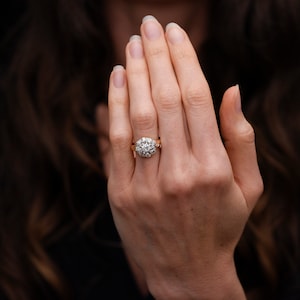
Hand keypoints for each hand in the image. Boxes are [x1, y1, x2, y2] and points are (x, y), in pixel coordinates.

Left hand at [105, 16, 262, 298]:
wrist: (187, 272)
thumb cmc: (221, 226)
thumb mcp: (247, 187)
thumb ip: (241, 138)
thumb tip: (232, 90)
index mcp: (214, 168)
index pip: (196, 98)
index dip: (184, 60)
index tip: (175, 33)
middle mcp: (180, 172)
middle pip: (165, 98)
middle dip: (157, 55)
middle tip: (150, 25)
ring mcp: (147, 184)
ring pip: (138, 114)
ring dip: (135, 73)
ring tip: (133, 43)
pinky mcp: (121, 193)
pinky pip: (116, 140)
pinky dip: (115, 105)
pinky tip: (117, 77)